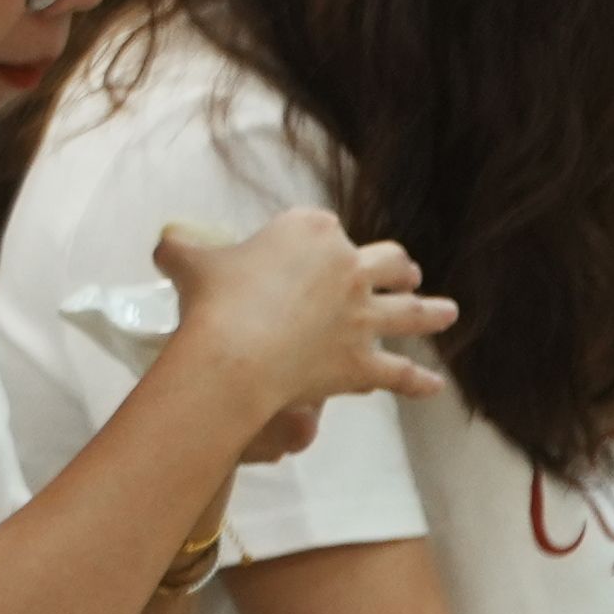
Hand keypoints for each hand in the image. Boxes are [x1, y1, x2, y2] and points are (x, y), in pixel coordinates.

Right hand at [151, 205, 455, 458]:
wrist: (235, 353)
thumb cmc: (212, 301)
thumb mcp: (188, 262)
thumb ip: (182, 249)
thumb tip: (166, 245)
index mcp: (310, 232)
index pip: (324, 227)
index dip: (318, 241)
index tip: (308, 254)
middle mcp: (347, 268)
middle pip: (385, 260)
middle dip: (394, 266)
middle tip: (400, 272)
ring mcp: (362, 315)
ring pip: (410, 310)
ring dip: (431, 311)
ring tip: (447, 312)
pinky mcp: (364, 361)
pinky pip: (400, 373)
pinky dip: (418, 381)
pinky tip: (434, 386)